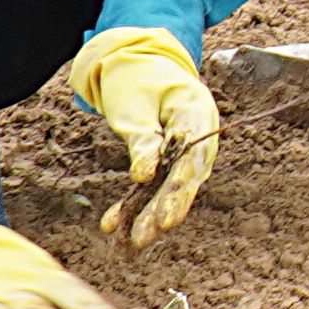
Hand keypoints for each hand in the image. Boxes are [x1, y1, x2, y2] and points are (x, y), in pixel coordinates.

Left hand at [52, 26, 222, 248]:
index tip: (165, 220)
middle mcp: (198, 137)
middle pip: (183, 180)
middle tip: (143, 238)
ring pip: (168, 188)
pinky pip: (153, 184)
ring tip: (128, 244)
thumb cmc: (138, 80)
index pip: (193, 160)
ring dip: (147, 215)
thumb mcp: (134, 106)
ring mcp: (185, 151)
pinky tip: (111, 223)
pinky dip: (133, 203)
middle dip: (162, 212)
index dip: (180, 194)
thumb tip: (144, 177)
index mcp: (196, 114)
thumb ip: (142, 140)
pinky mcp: (168, 160)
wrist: (139, 64)